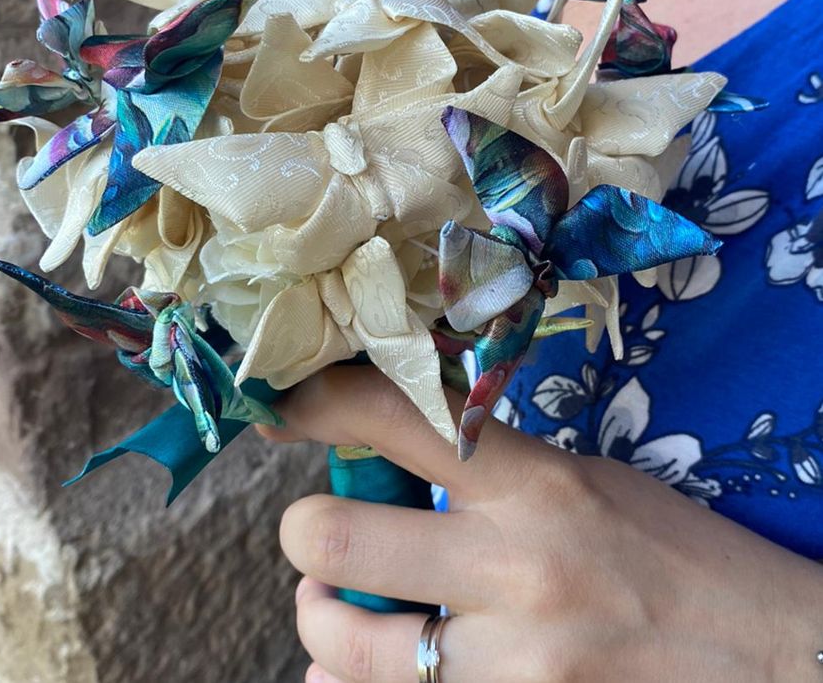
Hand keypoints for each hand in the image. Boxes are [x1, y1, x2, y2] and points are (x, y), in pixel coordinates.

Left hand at [261, 366, 822, 682]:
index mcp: (535, 484)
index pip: (398, 415)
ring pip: (341, 642)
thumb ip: (484, 474)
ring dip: (321, 620)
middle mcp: (514, 569)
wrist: (773, 660)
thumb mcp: (582, 482)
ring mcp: (511, 664)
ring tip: (341, 607)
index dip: (321, 401)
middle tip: (321, 533)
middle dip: (307, 531)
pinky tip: (376, 669)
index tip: (285, 407)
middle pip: (334, 537)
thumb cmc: (672, 553)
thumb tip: (379, 478)